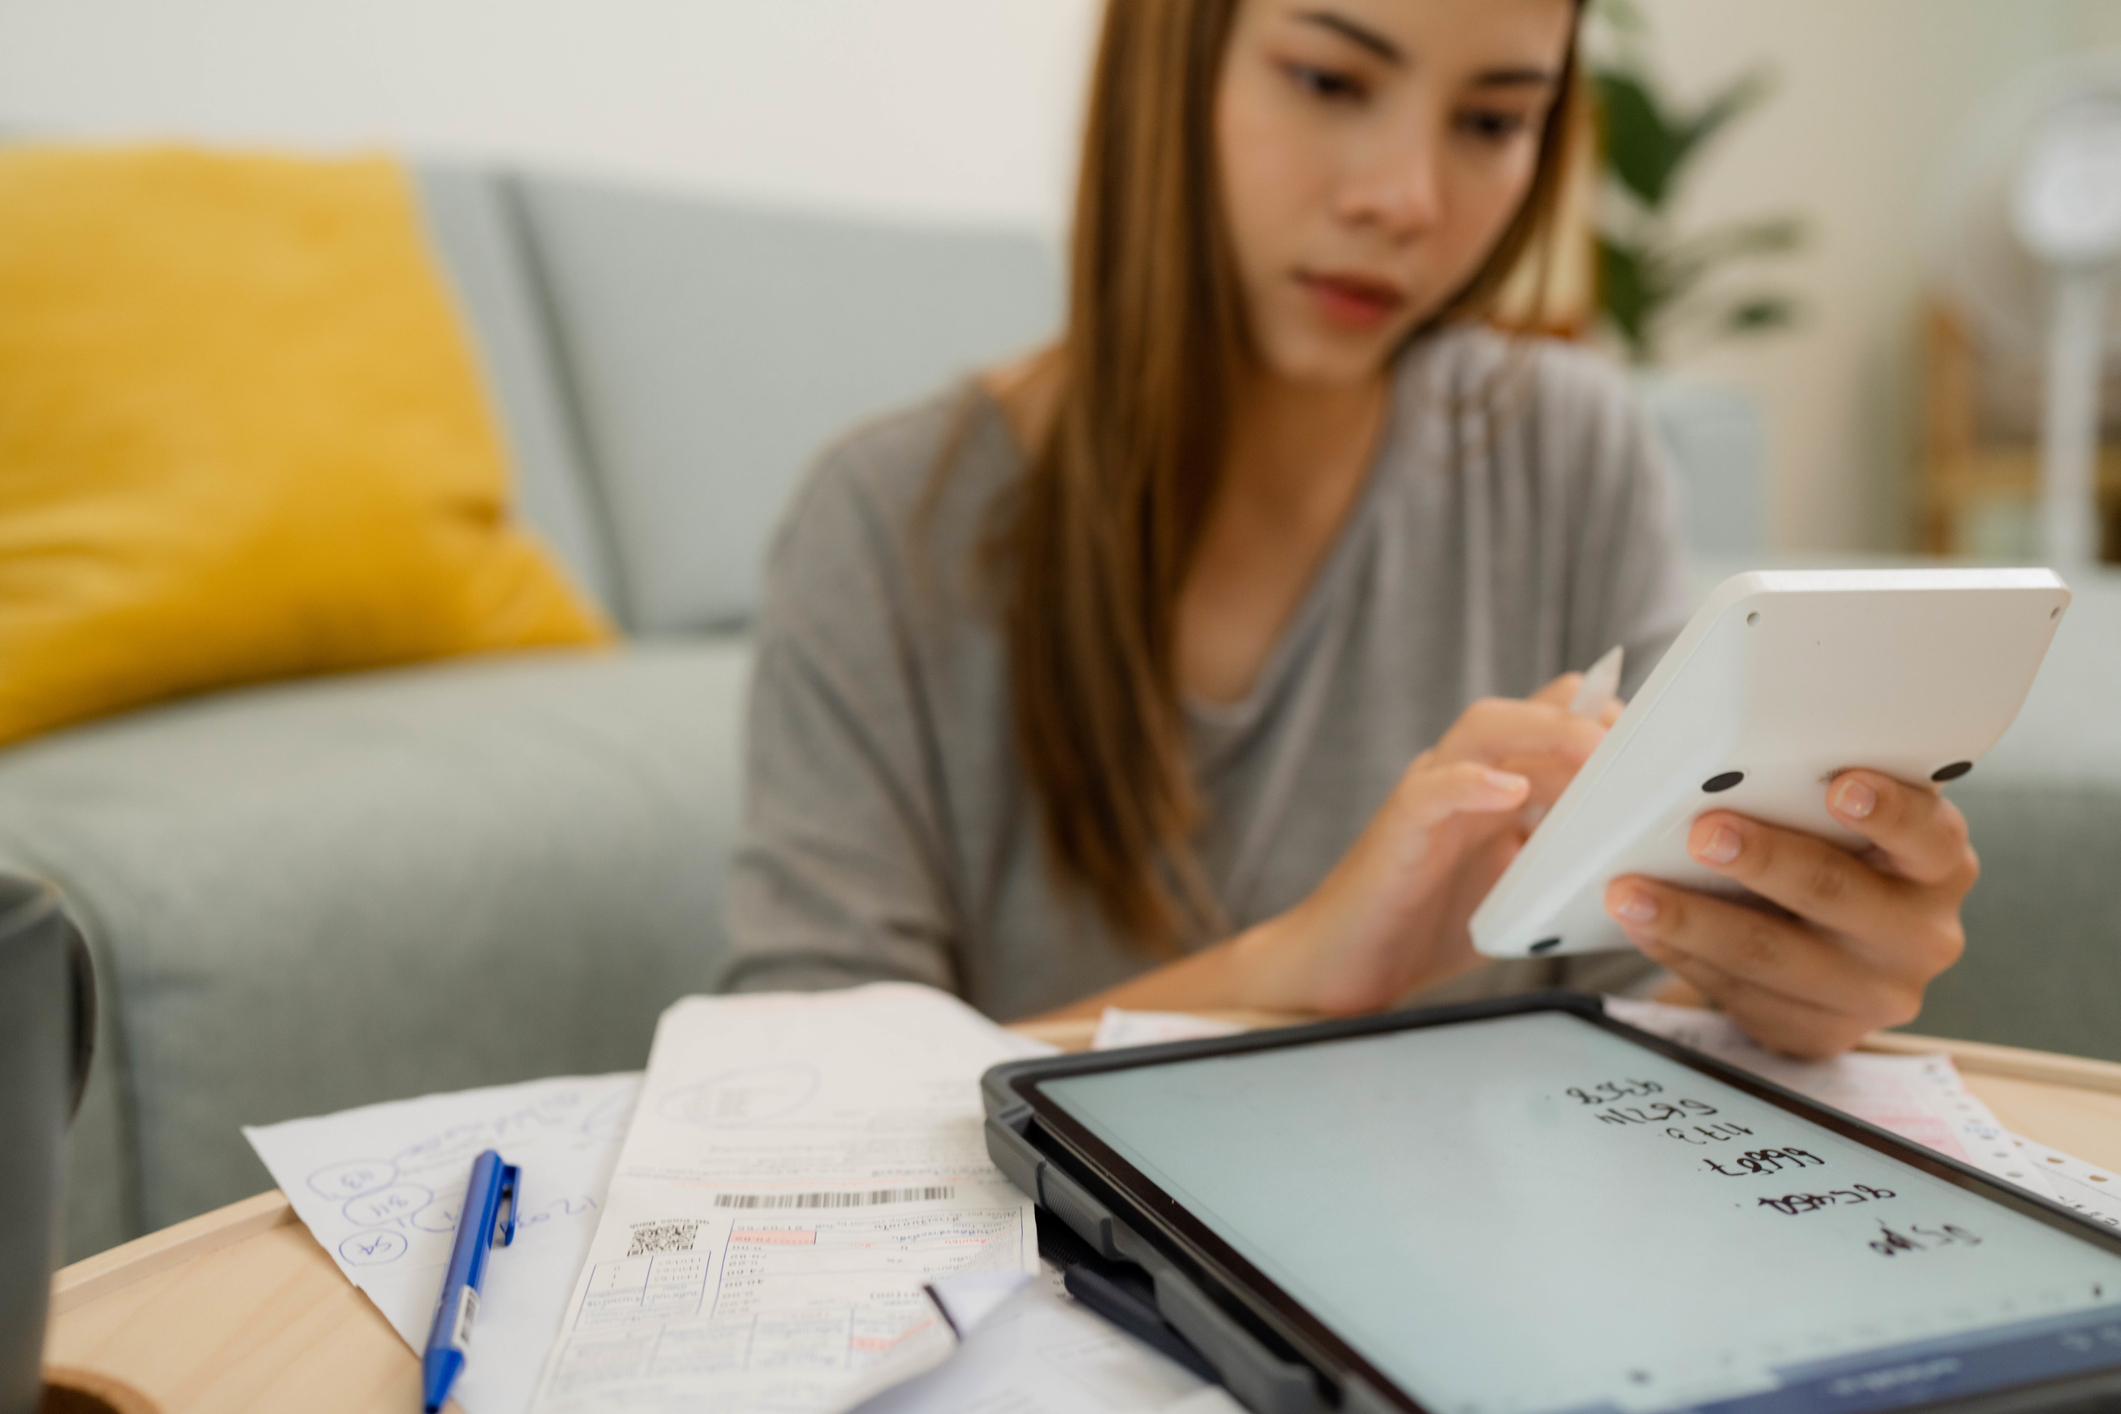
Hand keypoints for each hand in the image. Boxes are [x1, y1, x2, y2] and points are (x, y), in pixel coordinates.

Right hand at [1235, 675, 1614, 1014]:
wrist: (1345, 968)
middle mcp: (1460, 779)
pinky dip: (1470, 783)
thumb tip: (1637, 858)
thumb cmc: (1426, 928)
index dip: (1600, 721)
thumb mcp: (1515, 888)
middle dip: (1582, 717)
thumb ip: (1558, 860)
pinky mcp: (1398, 829)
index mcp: (1492, 787)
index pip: (1548, 721)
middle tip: (1638, 743)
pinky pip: (1432, 791)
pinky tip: (1508, 792)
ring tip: (1590, 750)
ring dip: (1542, 732)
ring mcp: (1427, 797)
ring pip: (1480, 730)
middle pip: (1522, 711)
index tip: (1656, 746)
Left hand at [1602, 770, 1976, 1058]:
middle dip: (1763, 860)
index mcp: (1937, 861)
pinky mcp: (1822, 1031)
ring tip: (1633, 893)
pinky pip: (1742, 996)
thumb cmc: (1824, 849)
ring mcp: (1874, 992)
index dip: (1888, 810)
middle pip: (1834, 892)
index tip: (1841, 786)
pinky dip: (1684, 958)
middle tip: (1704, 833)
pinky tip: (1645, 930)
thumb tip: (1691, 751)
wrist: (1819, 941)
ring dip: (1693, 921)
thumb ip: (1798, 785)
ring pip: (1772, 955)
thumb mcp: (1832, 813)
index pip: (1927, 833)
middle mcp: (1920, 931)